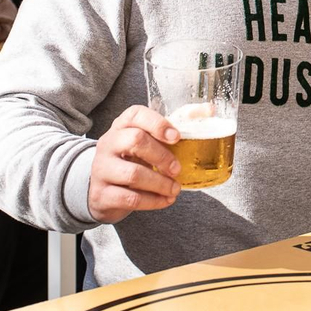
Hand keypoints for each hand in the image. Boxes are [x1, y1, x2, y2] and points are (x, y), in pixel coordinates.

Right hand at [86, 105, 183, 222]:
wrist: (101, 189)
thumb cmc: (132, 159)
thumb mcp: (147, 140)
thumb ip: (176, 124)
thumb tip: (209, 109)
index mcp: (121, 126)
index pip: (135, 114)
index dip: (158, 124)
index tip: (177, 137)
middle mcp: (109, 143)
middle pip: (135, 141)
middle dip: (163, 156)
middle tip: (178, 169)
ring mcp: (102, 169)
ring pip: (133, 174)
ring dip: (160, 183)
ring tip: (175, 189)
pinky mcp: (102, 194)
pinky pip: (130, 198)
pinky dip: (152, 201)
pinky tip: (165, 200)